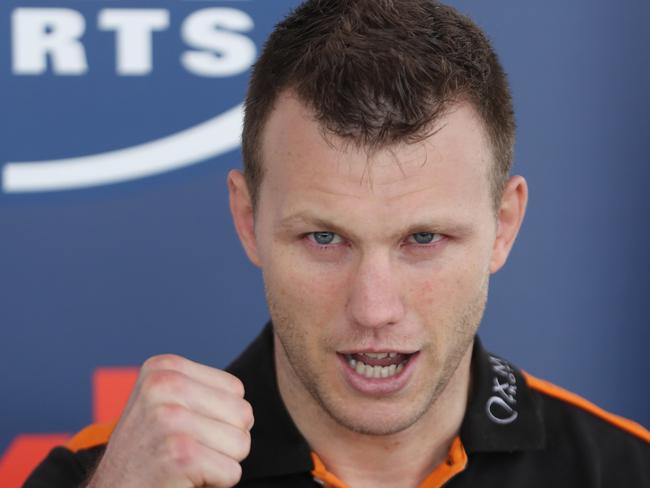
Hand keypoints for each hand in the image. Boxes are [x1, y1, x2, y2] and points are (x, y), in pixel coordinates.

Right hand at [87, 354, 252, 487]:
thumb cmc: (146, 455)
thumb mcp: (163, 405)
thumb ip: (200, 390)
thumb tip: (247, 399)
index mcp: (164, 367)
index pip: (235, 390)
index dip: (219, 420)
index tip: (182, 433)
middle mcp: (164, 385)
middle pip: (243, 414)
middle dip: (224, 442)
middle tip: (185, 454)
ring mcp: (170, 418)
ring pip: (242, 444)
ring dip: (219, 464)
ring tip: (183, 466)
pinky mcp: (180, 455)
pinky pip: (231, 473)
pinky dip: (214, 484)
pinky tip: (181, 481)